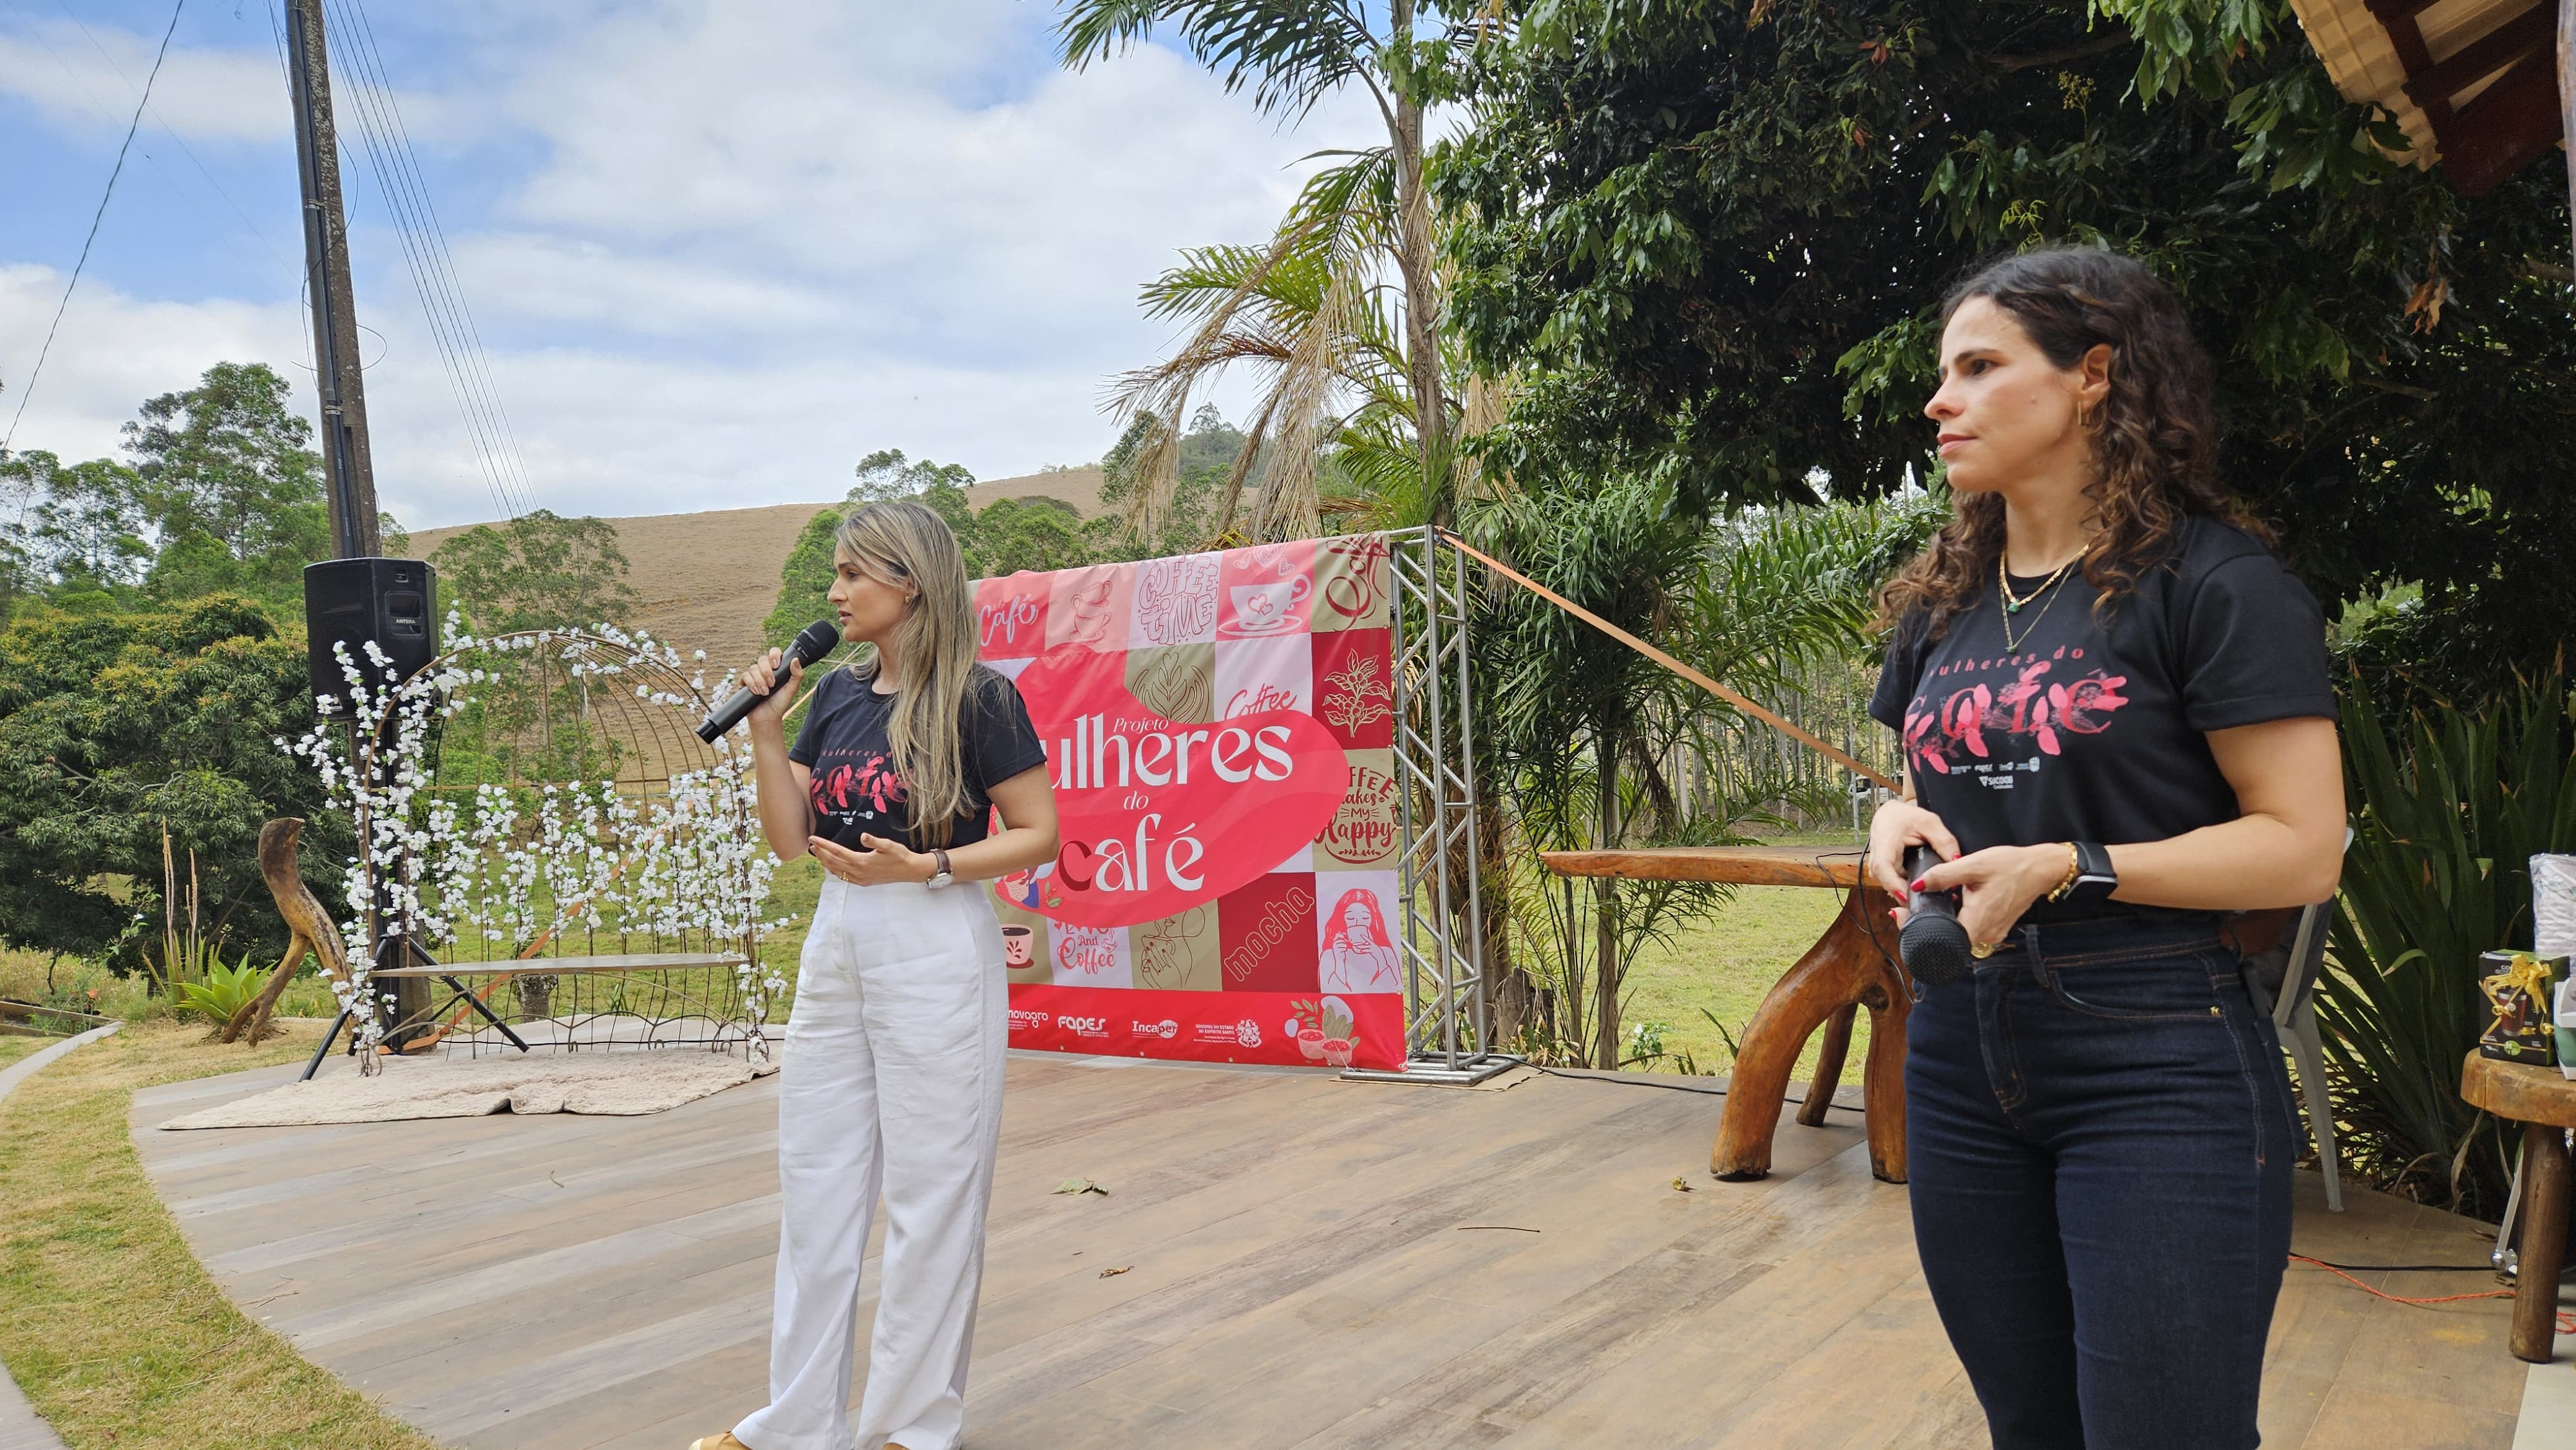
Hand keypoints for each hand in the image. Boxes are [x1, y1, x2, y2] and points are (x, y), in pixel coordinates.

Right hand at [738, 649, 805, 729]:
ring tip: (765, 692)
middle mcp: (765, 670)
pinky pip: (745, 676)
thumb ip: (796, 675)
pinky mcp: (745, 683)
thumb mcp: (791, 689)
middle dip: (766, 672)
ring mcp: (754, 676)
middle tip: (772, 684)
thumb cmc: (780, 703)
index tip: (776, 665)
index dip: (774, 655)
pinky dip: (751, 684)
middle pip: (762, 659)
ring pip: (753, 668)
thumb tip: (795, 660)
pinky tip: (756, 692)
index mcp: (777, 668)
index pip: (774, 652)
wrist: (767, 717)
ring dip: (760, 681)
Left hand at [810, 833, 933, 886]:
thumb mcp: (889, 845)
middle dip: (821, 853)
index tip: (813, 838)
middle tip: (811, 844)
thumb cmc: (900, 855)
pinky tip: (832, 867)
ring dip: (825, 862)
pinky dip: (834, 871)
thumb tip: (863, 836)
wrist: (909, 871)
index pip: (837, 852)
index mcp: (862, 861)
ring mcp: (860, 879)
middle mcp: (858, 872)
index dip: (824, 845)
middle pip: (833, 862)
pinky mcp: (864, 882)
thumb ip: (874, 841)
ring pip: (837, 871)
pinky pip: (844, 877)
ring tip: (818, 854)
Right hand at [1867, 796, 1959, 907]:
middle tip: (1933, 902)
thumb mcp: (1929, 823)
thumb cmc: (1906, 817)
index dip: (1894, 885)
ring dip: (1909, 893)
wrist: (1890, 816)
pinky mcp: (1882, 874)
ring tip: (1932, 896)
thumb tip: (1956, 861)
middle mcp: (1876, 860)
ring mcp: (1878, 870)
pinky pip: (1894, 886)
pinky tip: (1923, 890)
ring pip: (1891, 888)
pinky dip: (1907, 890)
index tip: (1908, 896)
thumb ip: (1944, 841)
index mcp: (1885, 844)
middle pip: (1889, 884)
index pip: (1883, 869)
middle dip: (1908, 895)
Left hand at [1915, 844, 2069, 952]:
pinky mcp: (1996, 929)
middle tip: (1908, 910)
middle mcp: (1985, 934)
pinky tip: (1951, 906)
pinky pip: (1970, 931)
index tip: (1903, 917)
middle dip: (1925, 926)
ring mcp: (1992, 934)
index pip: (1941, 940)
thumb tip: (1917, 885)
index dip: (1918, 930)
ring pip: (1958, 937)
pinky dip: (1958, 922)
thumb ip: (1943, 876)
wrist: (2041, 869)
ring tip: (1927, 905)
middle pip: (1947, 941)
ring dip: (1942, 925)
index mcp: (1978, 921)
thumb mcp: (1973, 865)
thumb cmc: (2011, 865)